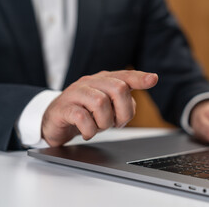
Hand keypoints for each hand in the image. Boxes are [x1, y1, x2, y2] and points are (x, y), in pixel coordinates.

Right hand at [41, 70, 157, 146]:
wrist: (55, 121)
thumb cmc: (86, 114)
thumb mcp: (108, 109)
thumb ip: (123, 104)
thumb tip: (132, 106)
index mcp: (103, 81)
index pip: (125, 76)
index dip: (139, 78)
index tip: (153, 79)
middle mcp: (90, 83)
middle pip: (117, 88)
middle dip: (123, 112)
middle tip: (115, 123)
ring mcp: (75, 93)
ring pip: (100, 102)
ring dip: (104, 122)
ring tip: (98, 127)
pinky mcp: (63, 108)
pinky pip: (82, 117)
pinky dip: (90, 129)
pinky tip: (88, 132)